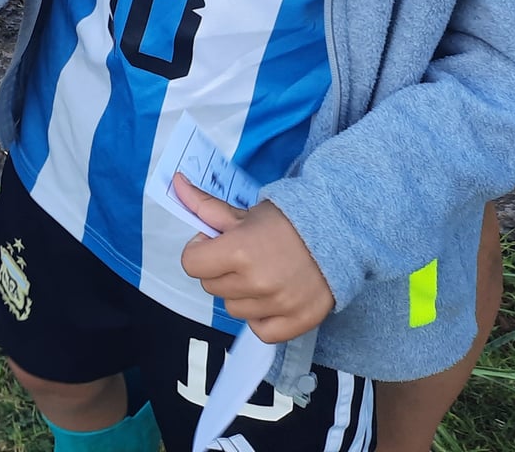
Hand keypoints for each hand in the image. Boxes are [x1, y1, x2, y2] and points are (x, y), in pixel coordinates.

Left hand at [175, 178, 335, 343]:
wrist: (339, 234)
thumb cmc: (288, 221)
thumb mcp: (244, 212)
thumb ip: (205, 206)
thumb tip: (175, 183)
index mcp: (238, 250)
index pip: (191, 264)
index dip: (199, 252)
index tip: (214, 244)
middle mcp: (256, 282)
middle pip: (210, 286)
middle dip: (220, 270)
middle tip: (243, 257)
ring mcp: (277, 305)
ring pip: (233, 309)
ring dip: (241, 294)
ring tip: (261, 274)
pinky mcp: (297, 323)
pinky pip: (260, 331)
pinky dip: (262, 317)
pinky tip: (272, 296)